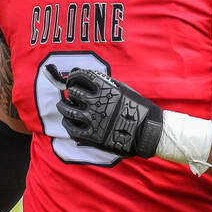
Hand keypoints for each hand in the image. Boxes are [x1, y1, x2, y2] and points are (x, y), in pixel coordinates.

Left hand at [46, 66, 163, 158]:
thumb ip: (106, 83)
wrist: (147, 132)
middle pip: (73, 92)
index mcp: (105, 88)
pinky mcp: (91, 135)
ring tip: (64, 105)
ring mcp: (92, 119)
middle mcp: (96, 102)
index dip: (74, 76)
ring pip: (68, 109)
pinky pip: (72, 128)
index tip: (72, 79)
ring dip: (63, 106)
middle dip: (70, 91)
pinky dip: (67, 123)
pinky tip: (69, 121)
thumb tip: (88, 77)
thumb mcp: (124, 90)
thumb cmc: (137, 109)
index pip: (81, 76)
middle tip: (70, 93)